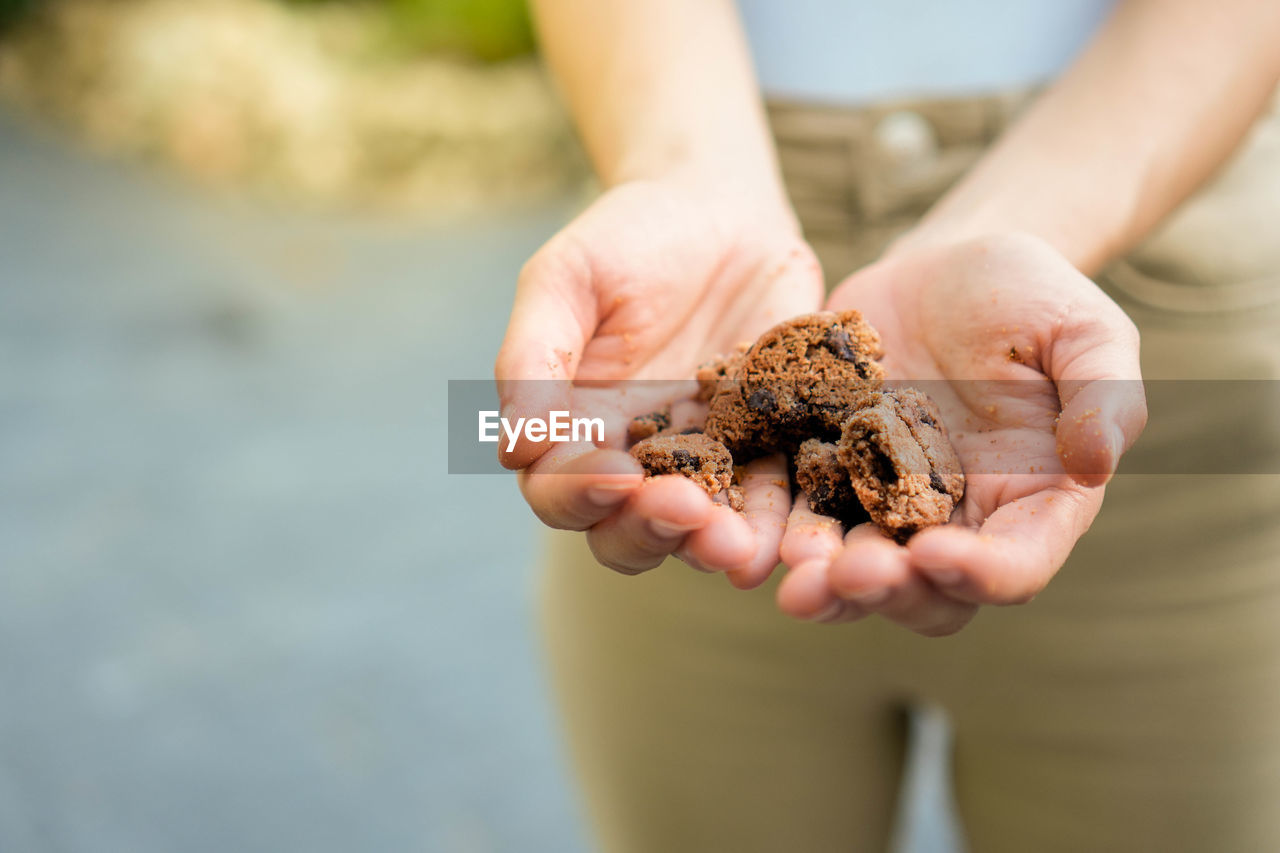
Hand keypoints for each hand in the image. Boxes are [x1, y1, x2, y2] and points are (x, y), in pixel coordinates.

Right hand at [496, 178, 822, 582]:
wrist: (720, 208)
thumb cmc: (626, 236)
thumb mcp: (565, 279)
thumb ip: (533, 357)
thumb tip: (515, 449)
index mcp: (573, 431)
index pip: (559, 491)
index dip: (580, 493)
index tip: (614, 471)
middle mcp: (636, 462)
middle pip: (627, 532)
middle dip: (651, 530)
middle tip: (685, 509)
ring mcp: (706, 463)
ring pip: (701, 531)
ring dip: (716, 546)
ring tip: (738, 546)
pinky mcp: (769, 448)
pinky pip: (774, 496)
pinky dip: (780, 518)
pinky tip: (793, 528)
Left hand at [776, 233, 1146, 634]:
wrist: (941, 268)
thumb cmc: (1030, 296)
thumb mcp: (1084, 331)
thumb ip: (1103, 395)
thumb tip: (1097, 462)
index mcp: (1028, 504)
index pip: (1016, 564)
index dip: (981, 574)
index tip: (938, 555)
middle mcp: (952, 522)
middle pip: (924, 590)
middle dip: (885, 591)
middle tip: (846, 577)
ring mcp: (880, 503)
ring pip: (850, 568)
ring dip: (819, 578)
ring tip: (787, 569)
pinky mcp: (823, 472)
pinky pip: (793, 511)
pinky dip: (768, 523)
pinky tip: (737, 520)